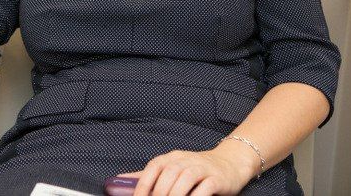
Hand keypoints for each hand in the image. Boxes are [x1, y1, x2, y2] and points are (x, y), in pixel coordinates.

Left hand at [119, 146, 256, 195]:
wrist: (230, 163)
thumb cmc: (197, 168)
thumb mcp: (172, 167)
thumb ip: (148, 174)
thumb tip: (120, 180)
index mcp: (172, 158)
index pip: (153, 167)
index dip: (143, 184)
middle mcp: (186, 160)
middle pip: (168, 174)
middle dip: (159, 194)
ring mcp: (202, 168)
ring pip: (185, 179)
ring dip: (175, 195)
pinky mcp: (217, 179)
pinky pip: (205, 188)